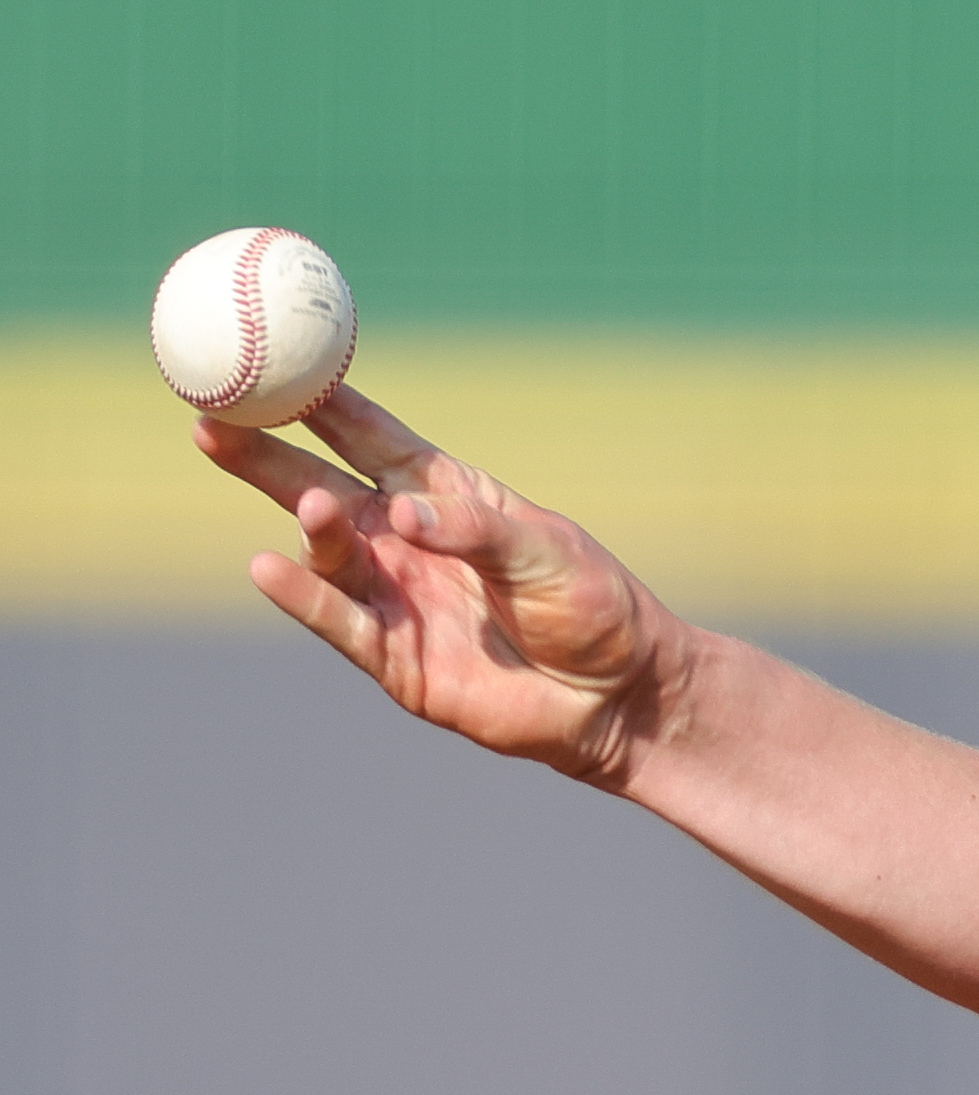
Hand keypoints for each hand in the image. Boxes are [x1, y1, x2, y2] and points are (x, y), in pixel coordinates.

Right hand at [195, 389, 689, 786]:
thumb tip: (404, 514)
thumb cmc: (590, 606)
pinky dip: (305, 598)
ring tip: (311, 502)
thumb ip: (474, 529)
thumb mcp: (544, 552)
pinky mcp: (394, 658)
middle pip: (318, 487)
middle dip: (265, 457)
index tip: (270, 364)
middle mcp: (404, 541)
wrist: (618, 696)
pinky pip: (338, 623)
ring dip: (312, 527)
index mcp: (442, 496)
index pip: (369, 438)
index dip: (321, 405)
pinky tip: (269, 569)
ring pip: (327, 555)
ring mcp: (394, 598)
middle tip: (211, 421)